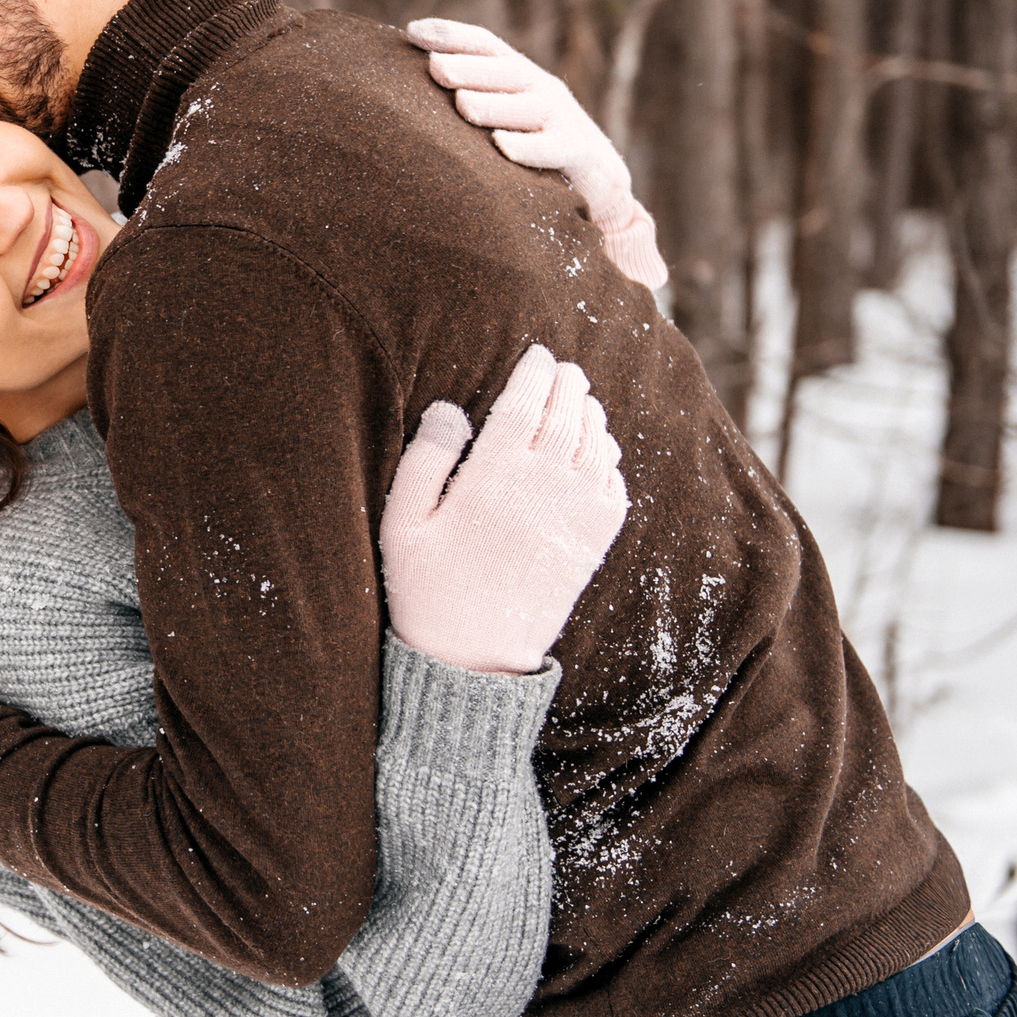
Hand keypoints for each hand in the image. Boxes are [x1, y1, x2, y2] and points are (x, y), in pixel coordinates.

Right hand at [379, 345, 628, 675]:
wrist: (473, 661)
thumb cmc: (426, 590)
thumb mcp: (403, 525)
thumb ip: (425, 461)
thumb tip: (448, 408)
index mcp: (493, 478)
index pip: (524, 403)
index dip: (534, 372)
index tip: (536, 355)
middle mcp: (542, 490)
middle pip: (567, 415)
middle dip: (568, 384)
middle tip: (563, 369)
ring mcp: (573, 516)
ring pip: (596, 445)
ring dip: (591, 415)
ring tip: (581, 400)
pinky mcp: (591, 544)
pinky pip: (613, 487)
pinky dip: (609, 459)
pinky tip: (597, 450)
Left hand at [405, 19, 666, 291]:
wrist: (598, 184)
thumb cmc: (535, 148)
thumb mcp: (507, 115)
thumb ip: (472, 96)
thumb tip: (414, 82)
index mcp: (519, 75)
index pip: (486, 43)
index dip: (452, 34)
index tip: (413, 32)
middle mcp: (542, 89)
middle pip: (504, 71)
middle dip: (468, 67)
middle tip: (434, 68)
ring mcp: (562, 119)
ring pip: (527, 107)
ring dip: (493, 105)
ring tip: (462, 105)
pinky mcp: (577, 153)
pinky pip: (554, 149)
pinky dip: (529, 149)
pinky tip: (502, 148)